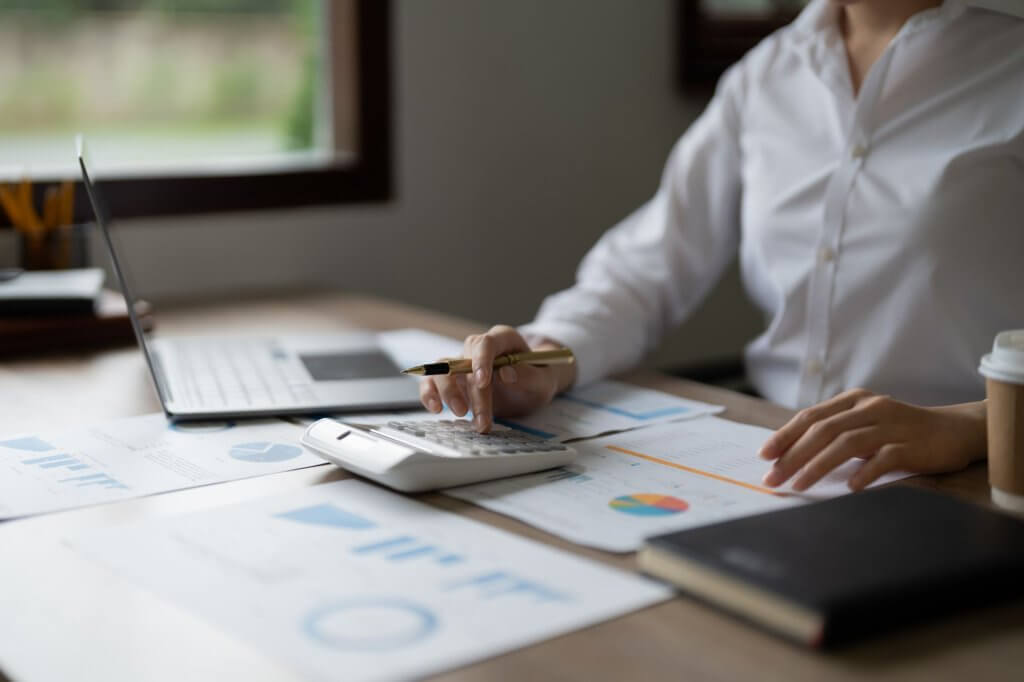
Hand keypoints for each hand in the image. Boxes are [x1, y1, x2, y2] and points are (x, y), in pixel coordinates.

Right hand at [418, 325, 576, 432]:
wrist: (531, 389)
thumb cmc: (538, 380)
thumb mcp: (543, 382)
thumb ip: (528, 376)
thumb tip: (506, 374)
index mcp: (504, 340)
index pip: (487, 343)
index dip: (481, 360)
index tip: (482, 382)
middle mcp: (480, 348)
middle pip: (464, 360)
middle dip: (471, 392)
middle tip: (482, 419)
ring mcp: (464, 363)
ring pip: (443, 369)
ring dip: (448, 393)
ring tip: (460, 415)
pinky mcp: (453, 380)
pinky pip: (433, 382)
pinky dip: (429, 393)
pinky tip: (435, 408)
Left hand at [758, 389, 985, 491]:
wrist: (955, 430)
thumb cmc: (901, 432)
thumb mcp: (865, 424)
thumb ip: (835, 433)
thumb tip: (792, 455)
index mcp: (853, 401)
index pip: (810, 417)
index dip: (785, 436)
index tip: (763, 456)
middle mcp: (869, 408)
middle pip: (823, 430)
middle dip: (793, 455)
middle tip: (773, 478)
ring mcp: (891, 425)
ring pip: (846, 443)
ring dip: (818, 466)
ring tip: (799, 485)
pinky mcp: (911, 444)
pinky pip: (883, 458)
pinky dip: (864, 471)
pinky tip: (849, 486)